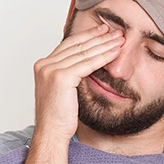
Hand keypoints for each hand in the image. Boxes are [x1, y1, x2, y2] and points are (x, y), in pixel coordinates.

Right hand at [33, 24, 123, 141]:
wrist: (51, 132)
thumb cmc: (59, 116)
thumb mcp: (64, 90)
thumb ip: (71, 74)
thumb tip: (88, 65)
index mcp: (44, 65)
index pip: (69, 45)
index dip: (87, 36)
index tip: (102, 31)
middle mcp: (45, 64)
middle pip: (77, 45)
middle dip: (98, 36)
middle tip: (115, 31)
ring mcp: (51, 69)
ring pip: (84, 52)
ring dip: (104, 44)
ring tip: (119, 39)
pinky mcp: (61, 77)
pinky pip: (87, 64)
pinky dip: (103, 57)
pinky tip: (115, 52)